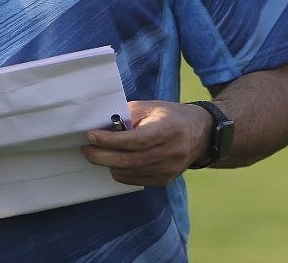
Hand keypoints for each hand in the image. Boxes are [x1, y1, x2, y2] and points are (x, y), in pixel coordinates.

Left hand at [80, 100, 206, 186]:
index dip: (110, 140)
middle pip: (129, 161)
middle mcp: (170, 152)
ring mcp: (169, 169)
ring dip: (109, 165)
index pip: (135, 140)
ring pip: (130, 173)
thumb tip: (102, 125)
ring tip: (98, 154)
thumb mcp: (150, 107)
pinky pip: (136, 180)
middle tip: (87, 150)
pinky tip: (114, 162)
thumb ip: (127, 115)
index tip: (91, 136)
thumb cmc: (171, 116)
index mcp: (167, 130)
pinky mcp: (165, 180)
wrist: (200, 134)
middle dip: (102, 156)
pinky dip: (121, 173)